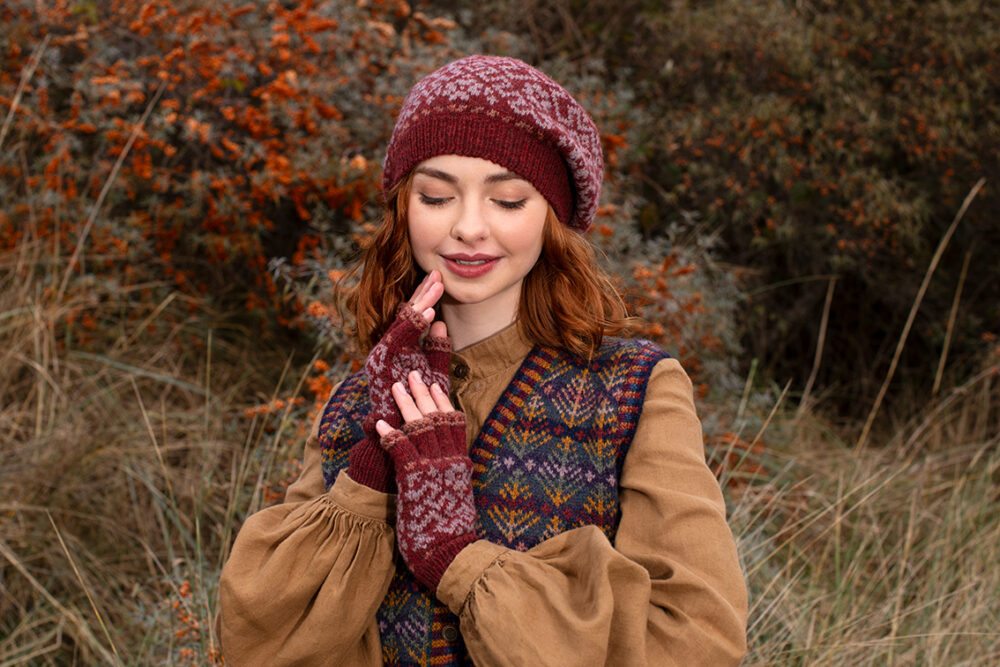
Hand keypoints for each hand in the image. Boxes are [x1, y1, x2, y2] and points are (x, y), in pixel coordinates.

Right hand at [364, 271, 450, 431]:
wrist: (397, 433)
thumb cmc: (417, 407)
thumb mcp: (433, 375)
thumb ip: (436, 351)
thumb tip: (440, 323)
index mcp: (398, 349)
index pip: (412, 317)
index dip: (425, 297)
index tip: (440, 280)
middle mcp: (387, 348)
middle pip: (406, 315)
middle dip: (423, 293)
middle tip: (438, 274)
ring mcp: (381, 354)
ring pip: (402, 323)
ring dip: (420, 304)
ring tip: (436, 288)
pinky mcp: (380, 363)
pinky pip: (398, 338)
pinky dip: (412, 324)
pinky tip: (428, 312)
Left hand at [375, 371, 476, 590]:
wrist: (450, 552)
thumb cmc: (450, 530)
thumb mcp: (456, 494)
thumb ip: (450, 475)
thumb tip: (446, 464)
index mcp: (460, 463)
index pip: (454, 423)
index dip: (443, 403)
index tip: (435, 385)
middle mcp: (449, 460)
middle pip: (436, 417)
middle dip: (422, 394)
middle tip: (412, 375)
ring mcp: (433, 467)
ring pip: (419, 426)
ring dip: (405, 405)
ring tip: (395, 388)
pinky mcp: (415, 478)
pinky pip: (401, 448)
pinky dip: (390, 433)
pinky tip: (380, 423)